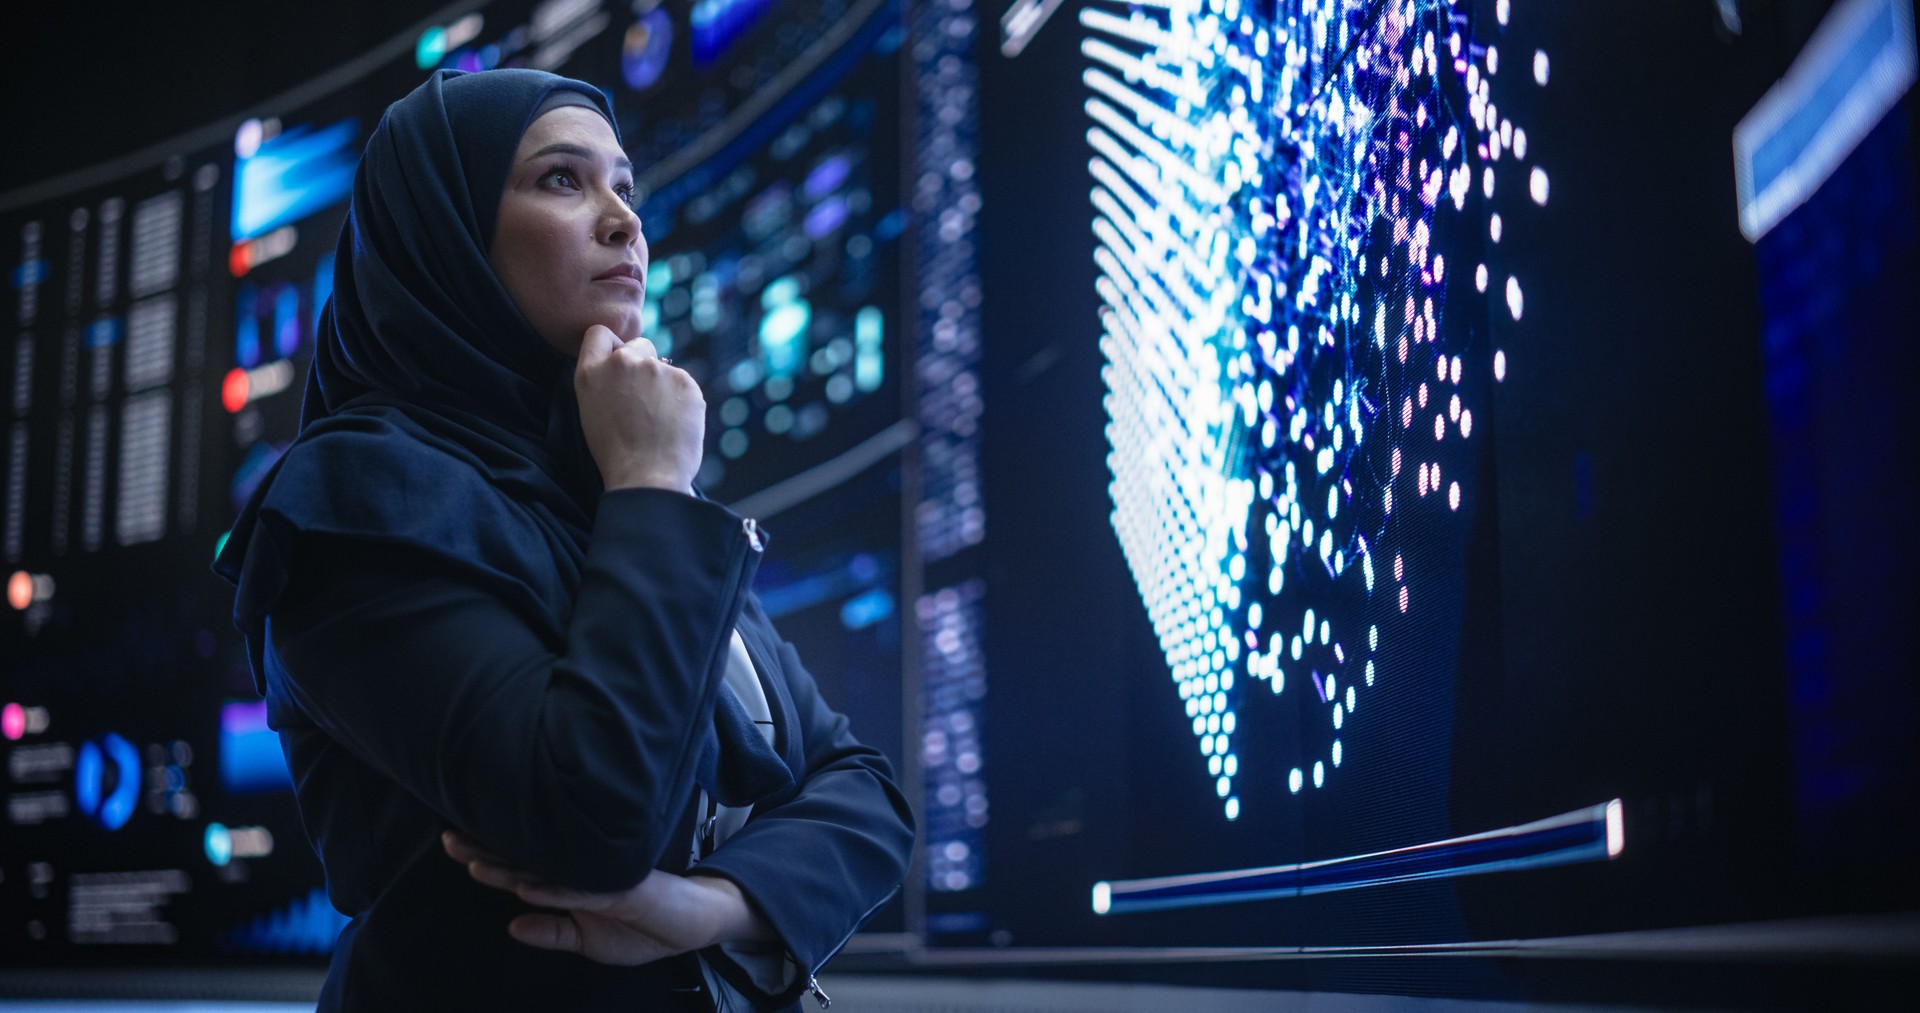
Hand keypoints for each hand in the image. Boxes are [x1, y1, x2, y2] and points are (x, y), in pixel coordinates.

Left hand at [441, 830, 772, 964]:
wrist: (695, 923)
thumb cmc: (645, 927)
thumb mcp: (589, 942)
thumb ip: (553, 932)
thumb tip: (511, 925)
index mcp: (569, 886)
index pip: (521, 870)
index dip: (488, 860)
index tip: (455, 847)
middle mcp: (580, 875)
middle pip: (527, 859)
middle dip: (487, 850)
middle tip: (449, 837)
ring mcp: (600, 878)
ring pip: (549, 870)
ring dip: (511, 867)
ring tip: (474, 862)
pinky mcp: (623, 888)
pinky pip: (582, 890)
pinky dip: (553, 890)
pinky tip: (526, 889)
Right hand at [572, 324, 704, 492]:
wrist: (647, 476)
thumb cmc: (616, 453)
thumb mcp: (591, 411)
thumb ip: (604, 380)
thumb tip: (626, 364)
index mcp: (591, 372)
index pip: (599, 333)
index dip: (612, 346)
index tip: (618, 363)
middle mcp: (623, 362)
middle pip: (639, 345)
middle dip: (643, 364)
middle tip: (643, 399)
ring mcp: (656, 369)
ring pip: (664, 368)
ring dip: (663, 386)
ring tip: (658, 422)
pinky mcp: (684, 380)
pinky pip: (683, 385)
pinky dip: (681, 400)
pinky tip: (674, 424)